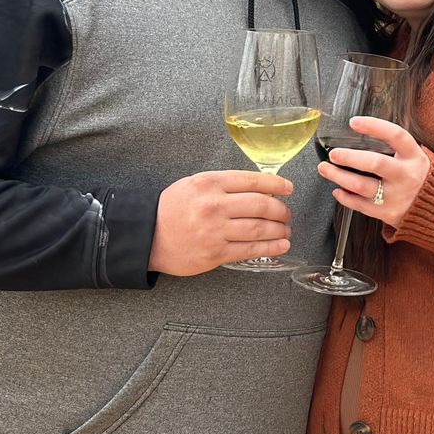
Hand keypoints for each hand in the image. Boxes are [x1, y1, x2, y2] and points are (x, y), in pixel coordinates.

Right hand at [149, 170, 293, 275]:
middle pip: (262, 205)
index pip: (254, 181)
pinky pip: (250, 249)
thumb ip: (225, 184)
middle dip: (281, 210)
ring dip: (279, 230)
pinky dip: (270, 247)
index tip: (288, 188)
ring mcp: (215, 231)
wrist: (145, 236)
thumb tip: (261, 189)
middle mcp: (214, 205)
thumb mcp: (196, 184)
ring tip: (286, 230)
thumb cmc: (171, 208)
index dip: (277, 184)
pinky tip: (281, 245)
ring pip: (259, 228)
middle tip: (287, 213)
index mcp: (210, 183)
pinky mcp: (215, 253)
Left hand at [319, 116, 430, 228]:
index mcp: (415, 156)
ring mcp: (397, 196)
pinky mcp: (388, 213)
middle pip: (375, 163)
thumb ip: (396, 148)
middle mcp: (407, 175)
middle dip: (350, 157)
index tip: (354, 122)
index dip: (374, 126)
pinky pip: (361, 205)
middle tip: (333, 153)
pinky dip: (345, 198)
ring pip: (362, 186)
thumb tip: (363, 133)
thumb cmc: (420, 177)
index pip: (396, 136)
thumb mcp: (416, 158)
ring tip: (325, 169)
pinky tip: (337, 190)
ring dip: (339, 177)